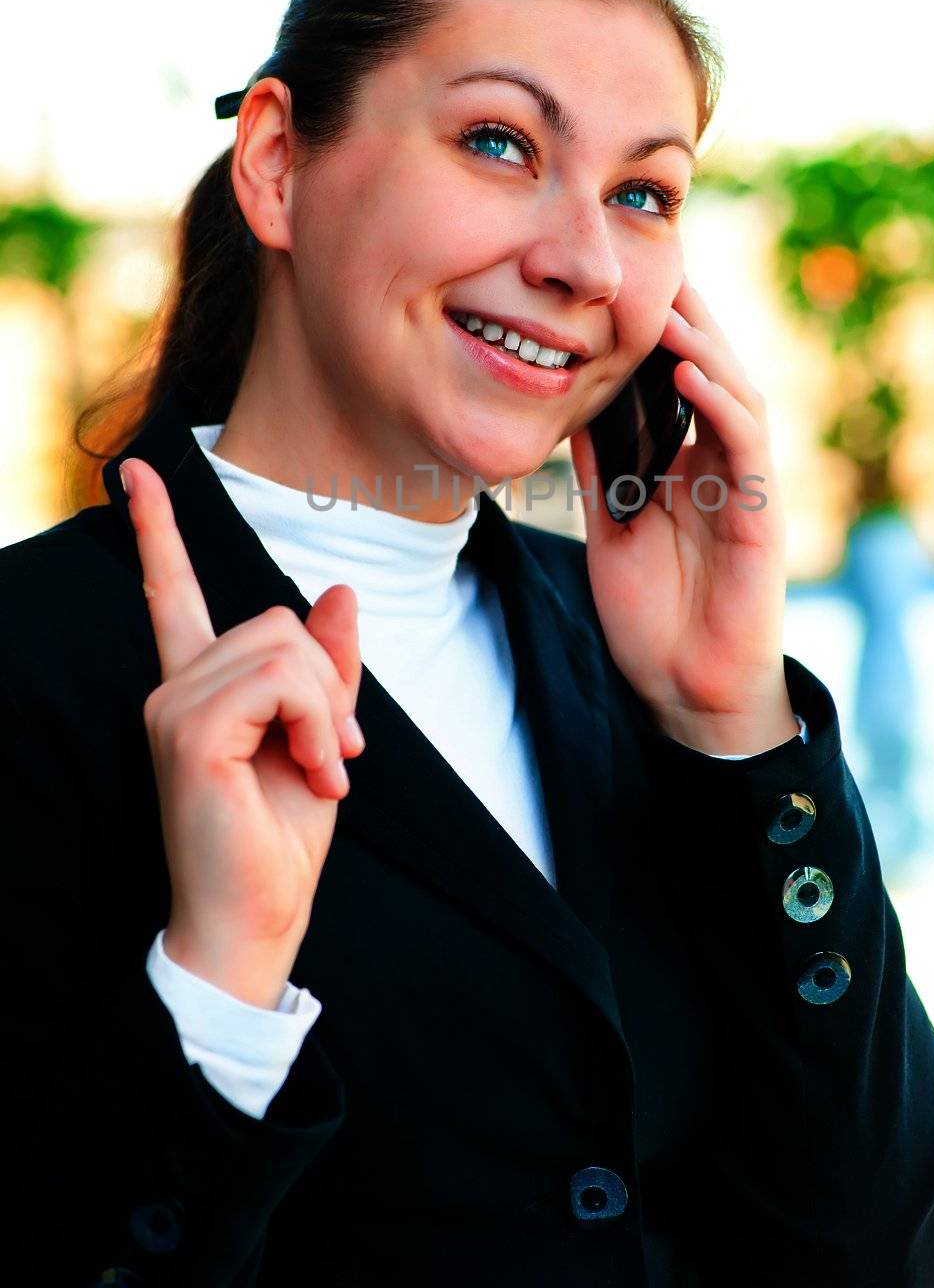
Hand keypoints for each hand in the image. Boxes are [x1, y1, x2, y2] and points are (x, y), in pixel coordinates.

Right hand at [122, 456, 365, 1006]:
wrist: (256, 918)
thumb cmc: (282, 838)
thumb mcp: (322, 736)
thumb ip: (326, 667)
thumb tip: (338, 591)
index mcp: (200, 687)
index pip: (173, 593)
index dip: (155, 530)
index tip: (134, 472)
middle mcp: (175, 688)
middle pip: (276, 622)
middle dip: (327, 682)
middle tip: (342, 751)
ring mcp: (174, 706)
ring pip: (282, 645)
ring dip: (326, 707)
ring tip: (326, 766)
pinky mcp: (189, 730)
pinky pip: (279, 680)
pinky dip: (316, 720)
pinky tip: (316, 769)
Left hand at [569, 275, 795, 755]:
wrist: (686, 689)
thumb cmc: (652, 612)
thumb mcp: (611, 522)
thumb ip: (601, 464)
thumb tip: (569, 403)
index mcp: (690, 460)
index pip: (682, 379)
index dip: (662, 329)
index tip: (629, 278)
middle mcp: (724, 462)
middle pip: (714, 372)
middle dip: (689, 318)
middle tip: (657, 262)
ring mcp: (747, 485)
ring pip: (737, 395)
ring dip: (705, 348)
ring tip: (668, 307)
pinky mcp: (762, 514)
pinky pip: (746, 446)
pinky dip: (720, 405)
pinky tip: (689, 373)